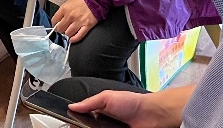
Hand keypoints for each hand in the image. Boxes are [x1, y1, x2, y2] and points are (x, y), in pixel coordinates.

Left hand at [51, 0, 98, 43]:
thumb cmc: (82, 0)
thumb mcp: (68, 2)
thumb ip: (63, 11)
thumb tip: (59, 19)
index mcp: (64, 9)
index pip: (54, 20)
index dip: (54, 24)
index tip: (56, 25)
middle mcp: (70, 16)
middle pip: (60, 28)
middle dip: (60, 30)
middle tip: (62, 30)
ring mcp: (78, 22)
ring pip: (68, 33)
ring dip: (67, 34)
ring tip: (68, 33)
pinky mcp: (87, 26)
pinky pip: (79, 36)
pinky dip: (74, 39)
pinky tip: (72, 40)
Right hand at [69, 90, 183, 127]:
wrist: (151, 115)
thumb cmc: (132, 103)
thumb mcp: (106, 98)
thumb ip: (89, 102)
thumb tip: (72, 106)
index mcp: (100, 111)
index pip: (83, 117)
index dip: (76, 120)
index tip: (71, 122)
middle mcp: (104, 123)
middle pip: (89, 127)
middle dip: (83, 126)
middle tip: (80, 126)